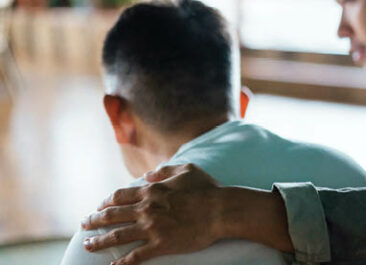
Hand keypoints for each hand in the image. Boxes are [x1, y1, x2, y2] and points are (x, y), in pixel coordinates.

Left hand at [80, 164, 221, 264]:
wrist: (222, 210)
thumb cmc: (207, 189)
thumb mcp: (187, 169)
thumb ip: (165, 170)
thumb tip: (148, 174)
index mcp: (151, 191)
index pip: (119, 196)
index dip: (105, 202)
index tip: (99, 206)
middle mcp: (147, 209)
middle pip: (112, 215)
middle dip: (94, 220)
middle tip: (84, 225)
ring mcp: (152, 228)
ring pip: (118, 236)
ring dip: (99, 241)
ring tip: (88, 245)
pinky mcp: (161, 244)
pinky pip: (136, 256)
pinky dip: (122, 262)